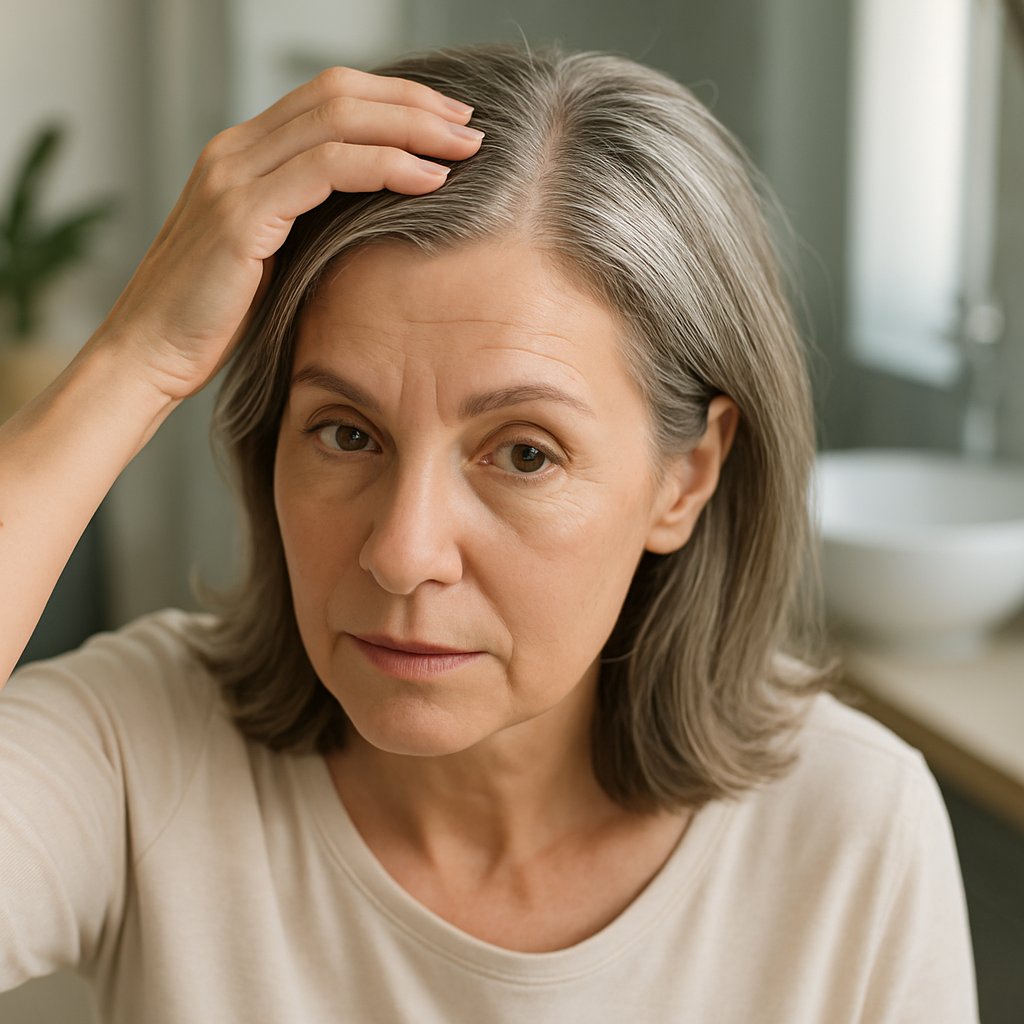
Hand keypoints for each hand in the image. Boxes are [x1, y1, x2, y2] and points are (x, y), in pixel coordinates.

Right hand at [94, 67, 481, 402]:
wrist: (148, 354)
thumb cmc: (214, 319)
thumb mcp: (268, 256)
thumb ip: (306, 222)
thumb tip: (373, 217)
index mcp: (243, 154)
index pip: (328, 96)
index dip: (395, 99)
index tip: (448, 121)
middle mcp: (235, 151)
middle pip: (339, 94)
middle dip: (414, 103)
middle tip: (471, 125)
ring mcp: (233, 177)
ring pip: (337, 120)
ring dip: (411, 129)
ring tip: (464, 149)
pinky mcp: (239, 214)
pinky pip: (325, 170)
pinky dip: (384, 167)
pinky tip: (428, 181)